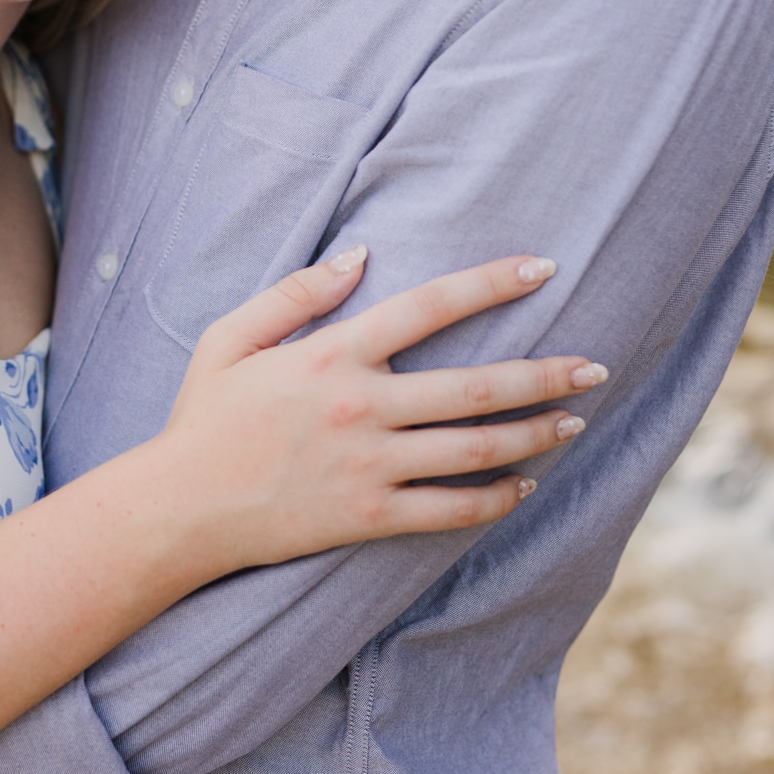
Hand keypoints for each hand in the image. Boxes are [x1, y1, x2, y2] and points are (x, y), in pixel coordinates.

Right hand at [167, 249, 604, 567]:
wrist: (179, 509)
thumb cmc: (203, 419)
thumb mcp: (231, 337)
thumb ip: (296, 293)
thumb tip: (361, 256)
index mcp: (332, 353)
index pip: (430, 305)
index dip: (491, 281)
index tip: (543, 267)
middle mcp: (362, 405)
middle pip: (476, 385)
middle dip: (545, 373)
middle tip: (595, 367)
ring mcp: (370, 465)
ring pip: (476, 448)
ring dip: (534, 434)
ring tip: (573, 422)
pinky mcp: (370, 518)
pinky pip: (450, 509)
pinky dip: (495, 499)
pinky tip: (523, 486)